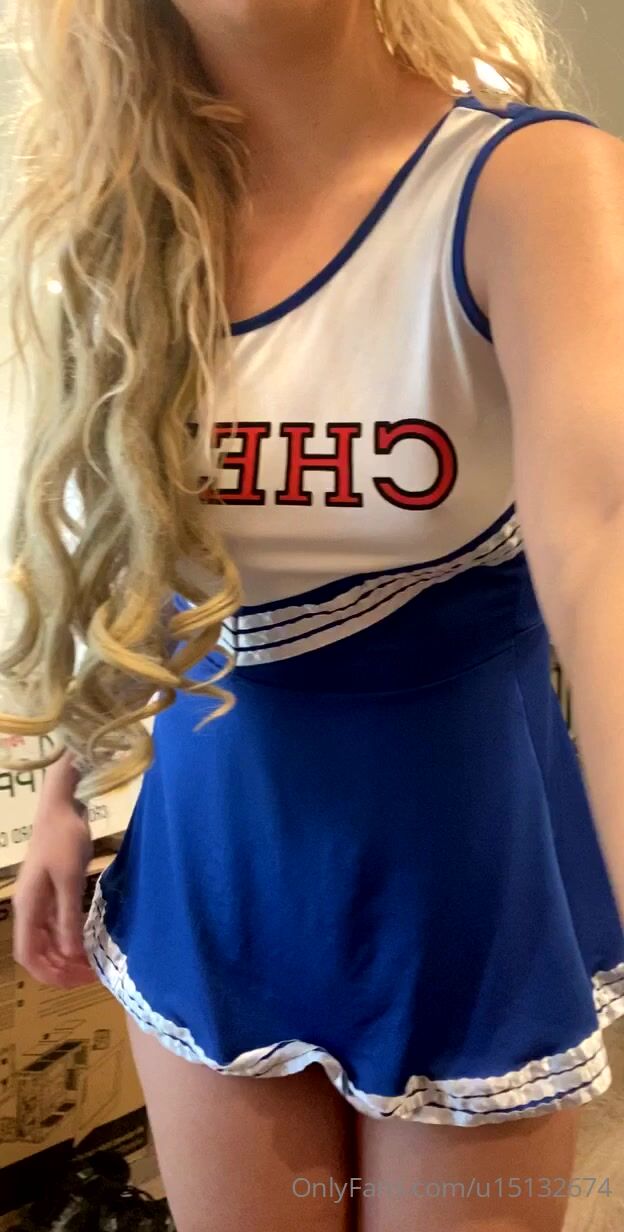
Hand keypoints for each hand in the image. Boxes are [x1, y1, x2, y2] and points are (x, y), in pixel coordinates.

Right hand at [13, 799, 97, 986]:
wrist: (61, 807)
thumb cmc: (64, 840)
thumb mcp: (69, 879)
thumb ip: (67, 917)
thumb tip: (69, 954)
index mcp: (27, 907)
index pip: (28, 955)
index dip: (48, 974)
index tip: (74, 982)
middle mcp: (28, 908)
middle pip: (37, 952)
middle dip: (60, 969)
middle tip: (89, 977)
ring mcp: (39, 901)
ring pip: (48, 941)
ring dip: (66, 956)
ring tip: (90, 965)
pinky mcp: (51, 892)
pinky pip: (56, 925)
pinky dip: (69, 938)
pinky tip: (86, 943)